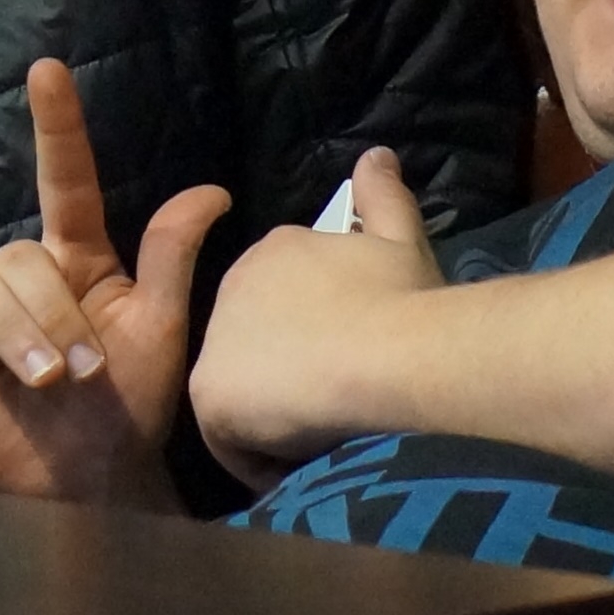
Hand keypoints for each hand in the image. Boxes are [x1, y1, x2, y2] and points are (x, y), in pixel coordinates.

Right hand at [0, 58, 227, 506]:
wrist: (93, 480)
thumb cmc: (131, 405)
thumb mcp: (162, 328)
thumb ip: (172, 257)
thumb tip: (211, 188)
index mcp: (81, 261)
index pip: (65, 181)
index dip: (57, 127)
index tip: (46, 70)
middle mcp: (27, 275)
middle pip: (23, 258)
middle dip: (55, 315)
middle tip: (84, 372)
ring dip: (16, 331)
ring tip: (43, 382)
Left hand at [188, 146, 443, 487]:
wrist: (391, 352)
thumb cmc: (404, 299)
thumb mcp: (401, 241)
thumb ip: (384, 197)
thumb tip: (374, 154)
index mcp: (276, 251)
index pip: (282, 302)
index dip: (319, 336)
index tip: (354, 359)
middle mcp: (232, 287)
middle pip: (256, 349)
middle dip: (291, 378)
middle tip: (343, 403)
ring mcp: (215, 341)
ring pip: (244, 397)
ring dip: (279, 421)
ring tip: (328, 436)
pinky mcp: (209, 394)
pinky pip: (235, 442)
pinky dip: (269, 459)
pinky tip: (309, 460)